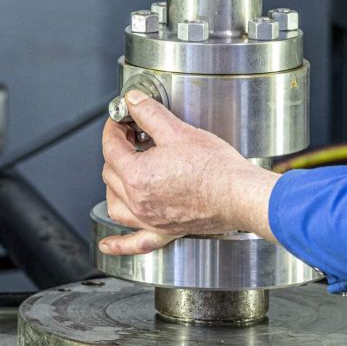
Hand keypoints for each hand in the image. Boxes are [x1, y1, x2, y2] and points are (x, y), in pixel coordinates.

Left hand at [99, 90, 278, 255]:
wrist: (238, 193)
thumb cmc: (215, 167)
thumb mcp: (180, 131)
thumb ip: (151, 114)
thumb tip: (133, 101)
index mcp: (136, 174)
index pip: (111, 147)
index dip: (113, 129)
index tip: (120, 121)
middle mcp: (137, 200)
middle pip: (110, 174)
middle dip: (116, 152)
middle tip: (130, 137)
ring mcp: (149, 218)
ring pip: (115, 204)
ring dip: (112, 187)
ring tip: (122, 173)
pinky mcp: (164, 230)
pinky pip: (134, 242)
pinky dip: (118, 243)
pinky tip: (108, 244)